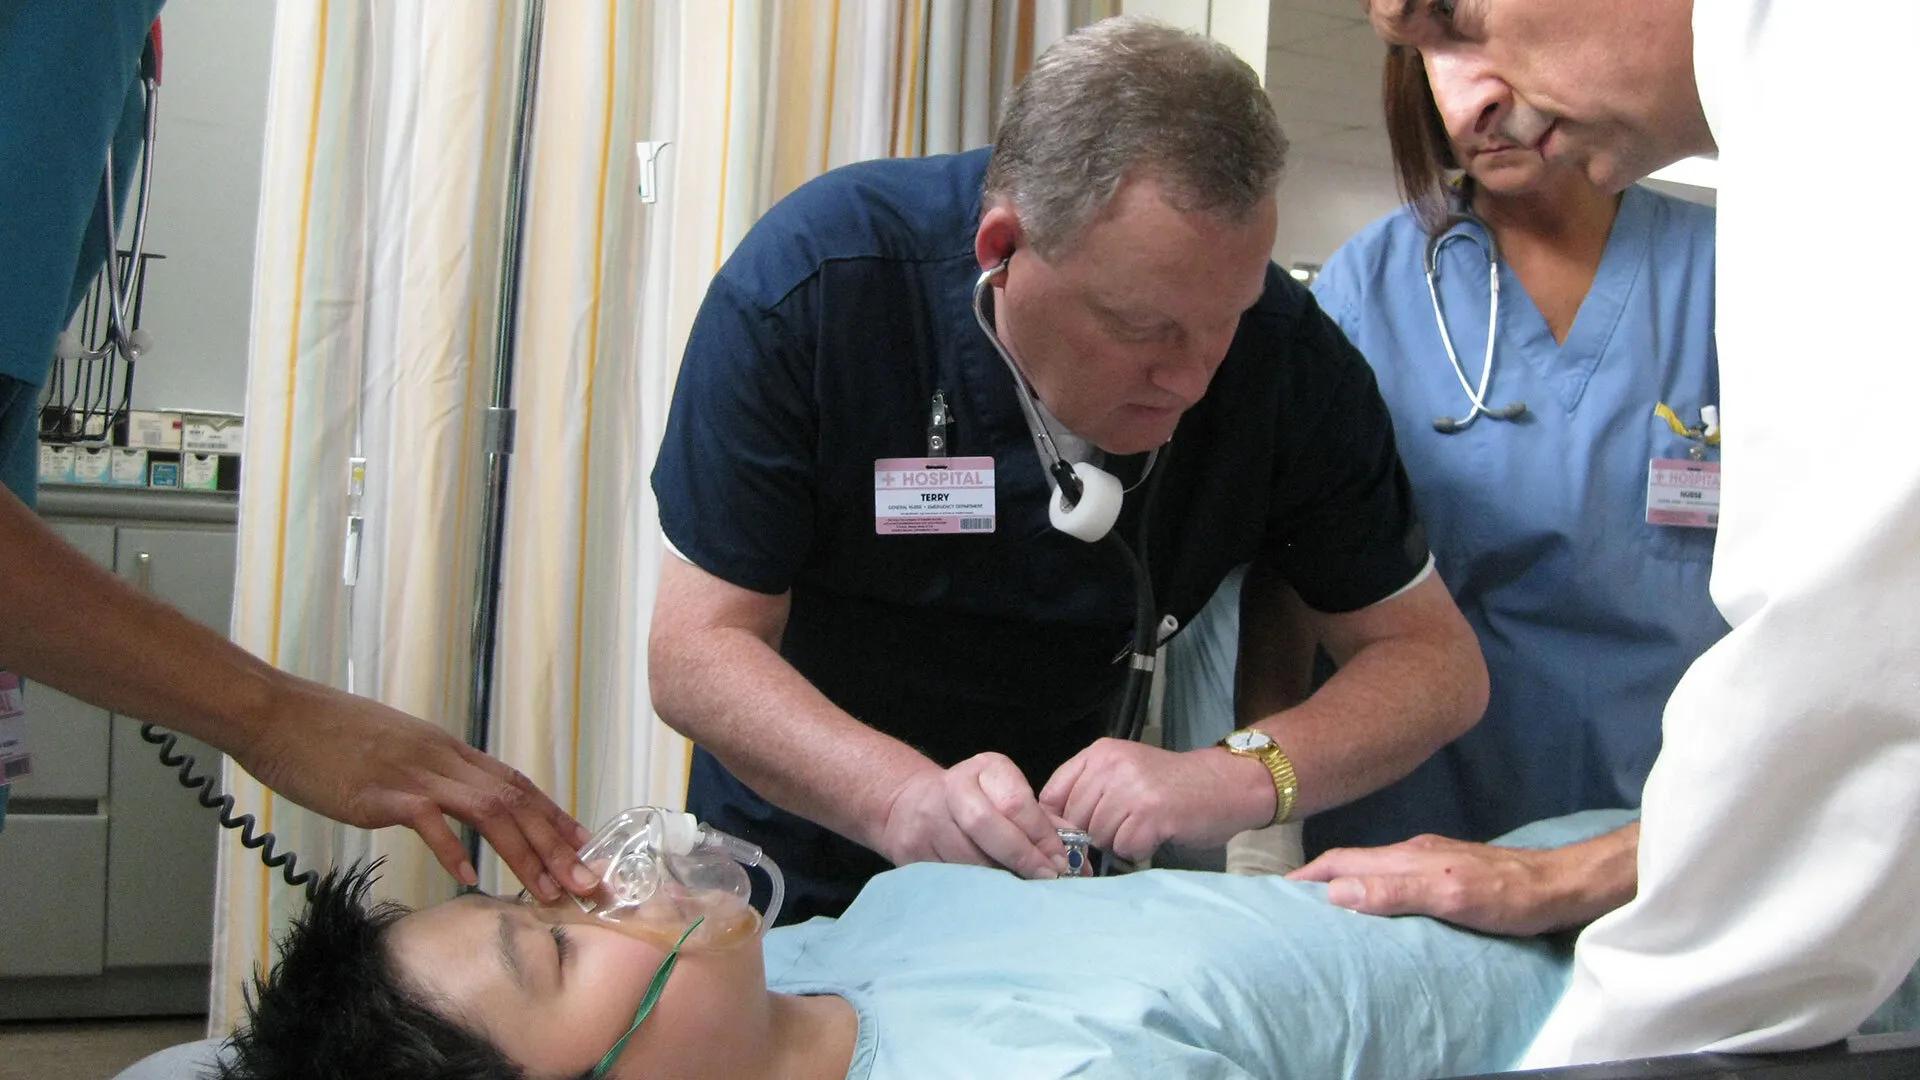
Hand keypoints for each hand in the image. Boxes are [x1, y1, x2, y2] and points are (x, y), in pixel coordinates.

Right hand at [235, 676, 595, 902]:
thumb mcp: (393, 750)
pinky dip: (453, 849)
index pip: (516, 783)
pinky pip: (428, 820)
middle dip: (558, 844)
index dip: (554, 815)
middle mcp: (442, 758)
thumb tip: (443, 799)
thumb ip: (425, 774)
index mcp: (447, 750)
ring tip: (548, 891)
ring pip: (489, 810)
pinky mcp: (379, 791)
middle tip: (587, 882)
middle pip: (517, 800)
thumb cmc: (327, 736)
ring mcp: (413, 772)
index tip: (584, 844)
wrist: (276, 714)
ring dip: (525, 853)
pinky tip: (469, 879)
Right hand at [876, 752, 1070, 878]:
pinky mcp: (910, 850)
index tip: (1061, 863)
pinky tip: (993, 899)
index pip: (1015, 803)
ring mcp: (927, 819)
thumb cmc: (977, 803)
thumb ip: (1044, 823)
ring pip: (966, 856)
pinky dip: (974, 891)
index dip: (1040, 836)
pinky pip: (948, 877)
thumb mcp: (1009, 796)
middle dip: (1021, 857)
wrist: (910, 803)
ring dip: (1000, 880)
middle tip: (1046, 880)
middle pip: (986, 826)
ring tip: (1024, 893)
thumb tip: (1080, 862)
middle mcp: (953, 788)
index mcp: (985, 769)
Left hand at [1039, 739, 1269, 861]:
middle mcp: (1110, 766)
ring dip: (1118, 842)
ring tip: (1143, 828)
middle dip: (1093, 835)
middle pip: (1074, 820)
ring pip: (1098, 836)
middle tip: (1123, 830)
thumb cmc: (1173, 784)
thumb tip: (1053, 830)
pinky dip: (1139, 850)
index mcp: (1099, 753)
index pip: (1051, 794)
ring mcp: (1130, 788)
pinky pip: (1124, 848)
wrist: (1226, 783)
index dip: (1057, 822)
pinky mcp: (1150, 813)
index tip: (1073, 834)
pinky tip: (1156, 835)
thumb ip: (1089, 790)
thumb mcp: (1125, 772)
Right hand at [1287, 834, 1598, 935]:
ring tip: (1323, 908)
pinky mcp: (1449, 872)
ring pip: (1373, 869)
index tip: (1275, 893)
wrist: (1564, 886)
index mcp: (1407, 856)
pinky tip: (1379, 907)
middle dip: (1317, 878)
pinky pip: (1396, 878)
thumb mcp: (1452, 897)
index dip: (1307, 875)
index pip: (1341, 861)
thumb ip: (1396, 893)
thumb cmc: (1512, 896)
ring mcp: (1432, 860)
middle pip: (1352, 862)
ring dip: (1344, 884)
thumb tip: (1336, 893)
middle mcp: (1413, 852)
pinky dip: (1373, 890)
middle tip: (1288, 903)